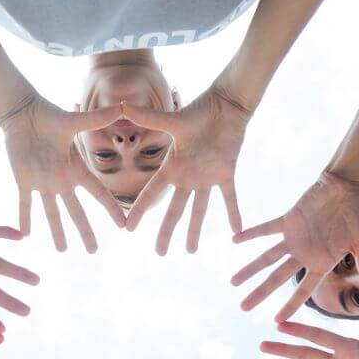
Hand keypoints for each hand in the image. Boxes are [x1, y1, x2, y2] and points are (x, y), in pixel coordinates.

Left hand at [0, 94, 125, 251]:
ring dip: (57, 231)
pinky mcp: (24, 180)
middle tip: (93, 251)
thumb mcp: (75, 121)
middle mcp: (62, 180)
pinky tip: (26, 235)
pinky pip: (25, 203)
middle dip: (84, 232)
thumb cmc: (49, 116)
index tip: (123, 225)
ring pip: (52, 213)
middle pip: (76, 211)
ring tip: (62, 250)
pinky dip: (25, 218)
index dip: (110, 209)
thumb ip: (96, 119)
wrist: (23, 114)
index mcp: (76, 169)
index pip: (98, 193)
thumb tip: (123, 107)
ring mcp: (43, 182)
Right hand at [122, 86, 249, 254]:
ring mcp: (206, 177)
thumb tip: (121, 106)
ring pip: (199, 210)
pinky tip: (237, 231)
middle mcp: (187, 176)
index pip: (151, 193)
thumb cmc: (199, 110)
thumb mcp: (172, 119)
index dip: (140, 211)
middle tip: (160, 254)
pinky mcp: (226, 173)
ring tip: (191, 251)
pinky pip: (229, 198)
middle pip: (174, 209)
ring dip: (195, 230)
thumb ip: (148, 117)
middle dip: (167, 231)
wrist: (226, 105)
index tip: (128, 229)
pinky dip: (234, 213)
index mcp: (172, 167)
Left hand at [231, 170, 358, 320]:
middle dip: (261, 293)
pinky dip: (251, 233)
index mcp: (322, 262)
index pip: (304, 289)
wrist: (351, 183)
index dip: (291, 305)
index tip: (277, 321)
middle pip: (278, 278)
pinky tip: (234, 240)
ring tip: (232, 283)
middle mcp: (305, 254)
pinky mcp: (288, 220)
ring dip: (250, 269)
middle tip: (243, 308)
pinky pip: (266, 228)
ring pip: (267, 257)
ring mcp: (295, 238)